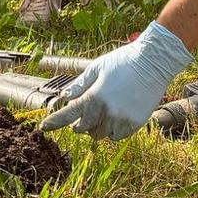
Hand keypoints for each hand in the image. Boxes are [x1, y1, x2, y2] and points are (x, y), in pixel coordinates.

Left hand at [40, 23, 192, 140]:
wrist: (154, 62)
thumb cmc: (123, 61)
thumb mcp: (97, 68)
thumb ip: (80, 85)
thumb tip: (64, 97)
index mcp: (94, 96)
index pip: (68, 115)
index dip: (54, 122)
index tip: (43, 127)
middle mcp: (106, 111)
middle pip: (84, 129)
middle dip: (80, 123)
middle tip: (85, 113)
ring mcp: (121, 119)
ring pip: (101, 134)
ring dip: (97, 127)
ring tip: (104, 112)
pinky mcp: (135, 123)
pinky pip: (118, 136)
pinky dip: (113, 130)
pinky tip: (116, 116)